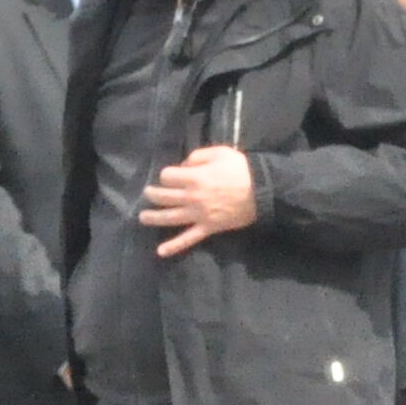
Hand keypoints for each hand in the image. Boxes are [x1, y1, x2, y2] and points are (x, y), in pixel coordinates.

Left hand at [140, 145, 259, 256]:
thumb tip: (184, 165)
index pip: (168, 176)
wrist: (262, 191)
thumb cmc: (242, 170)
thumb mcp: (220, 153)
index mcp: (195, 178)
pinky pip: (188, 239)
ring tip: (143, 217)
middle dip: (152, 194)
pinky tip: (160, 251)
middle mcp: (192, 197)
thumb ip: (198, 156)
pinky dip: (174, 246)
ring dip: (153, 217)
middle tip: (148, 193)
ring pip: (169, 217)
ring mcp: (198, 215)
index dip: (167, 174)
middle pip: (163, 196)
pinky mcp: (207, 228)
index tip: (171, 175)